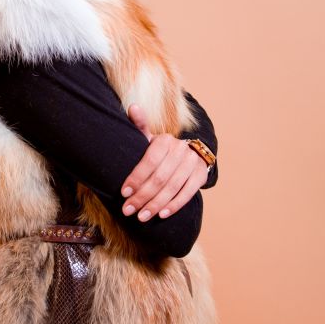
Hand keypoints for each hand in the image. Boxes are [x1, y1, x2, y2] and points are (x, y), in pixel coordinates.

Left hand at [122, 104, 208, 221]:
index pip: (149, 161)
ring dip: (155, 204)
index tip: (124, 193)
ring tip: (141, 216)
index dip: (136, 178)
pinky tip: (161, 214)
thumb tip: (132, 107)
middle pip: (159, 178)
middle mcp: (180, 150)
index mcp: (165, 140)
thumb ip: (140, 125)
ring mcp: (192, 163)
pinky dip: (174, 205)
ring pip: (172, 187)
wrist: (191, 152)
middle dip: (142, 196)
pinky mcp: (200, 176)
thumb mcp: (150, 138)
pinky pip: (187, 193)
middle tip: (128, 210)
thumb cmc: (162, 149)